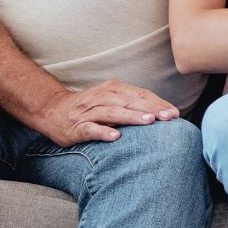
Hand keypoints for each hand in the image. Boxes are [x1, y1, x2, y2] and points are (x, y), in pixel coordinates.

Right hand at [39, 80, 177, 146]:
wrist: (52, 111)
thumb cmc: (91, 108)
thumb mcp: (112, 100)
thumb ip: (133, 104)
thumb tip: (163, 113)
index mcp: (113, 89)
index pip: (140, 94)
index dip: (158, 103)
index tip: (175, 113)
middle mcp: (102, 97)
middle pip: (130, 102)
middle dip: (151, 109)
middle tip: (169, 117)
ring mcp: (88, 112)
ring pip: (113, 113)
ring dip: (132, 117)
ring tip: (149, 122)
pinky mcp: (76, 127)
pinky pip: (91, 129)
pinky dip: (103, 132)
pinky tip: (116, 137)